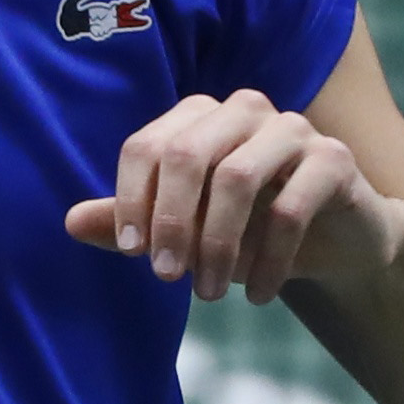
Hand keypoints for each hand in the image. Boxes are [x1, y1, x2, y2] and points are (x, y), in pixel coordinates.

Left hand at [66, 88, 403, 304]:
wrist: (334, 242)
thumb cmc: (246, 228)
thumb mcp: (183, 229)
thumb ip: (129, 222)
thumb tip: (69, 222)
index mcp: (198, 116)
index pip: (147, 146)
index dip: (130, 199)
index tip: (130, 252)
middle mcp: (243, 110)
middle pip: (188, 154)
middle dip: (171, 222)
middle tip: (165, 277)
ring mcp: (293, 128)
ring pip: (237, 178)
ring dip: (217, 245)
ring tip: (210, 294)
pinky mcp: (334, 159)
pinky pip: (291, 208)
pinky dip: (268, 259)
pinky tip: (258, 293)